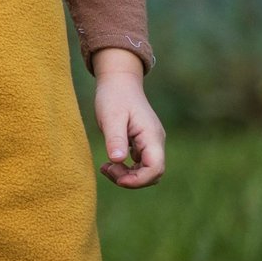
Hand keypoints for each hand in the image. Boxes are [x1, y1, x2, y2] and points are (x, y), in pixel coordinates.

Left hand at [91, 47, 164, 186]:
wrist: (118, 81)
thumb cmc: (114, 97)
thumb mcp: (111, 117)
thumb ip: (115, 138)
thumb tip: (117, 160)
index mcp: (151, 136)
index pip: (156, 168)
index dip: (138, 180)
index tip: (117, 178)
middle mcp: (155, 141)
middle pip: (152, 174)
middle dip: (131, 179)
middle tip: (106, 168)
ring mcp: (150, 143)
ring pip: (146, 171)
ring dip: (127, 175)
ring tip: (105, 167)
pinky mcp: (142, 143)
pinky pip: (139, 164)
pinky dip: (126, 168)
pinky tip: (110, 162)